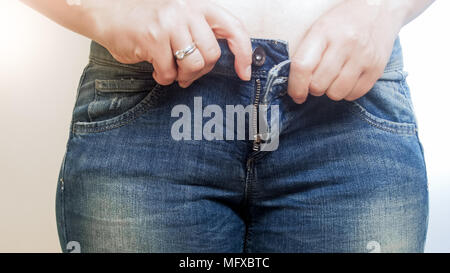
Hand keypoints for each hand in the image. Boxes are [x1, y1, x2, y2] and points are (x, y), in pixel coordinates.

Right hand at [92, 0, 251, 86]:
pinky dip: (164, 77)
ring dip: (183, 76)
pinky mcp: (153, 38)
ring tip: (171, 72)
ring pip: (193, 65)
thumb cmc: (145, 19)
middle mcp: (187, 11)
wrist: (107, 12)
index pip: (233, 28)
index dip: (244, 52)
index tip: (244, 71)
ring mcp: (170, 23)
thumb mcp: (178, 19)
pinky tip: (156, 70)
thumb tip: (216, 61)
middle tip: (187, 74)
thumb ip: (199, 33)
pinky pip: (169, 71)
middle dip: (200, 72)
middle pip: (211, 54)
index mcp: (198, 6)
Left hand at [288, 0, 405, 102]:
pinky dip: (347, 92)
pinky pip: (354, 94)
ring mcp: (363, 57)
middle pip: (318, 84)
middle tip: (317, 80)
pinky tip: (346, 80)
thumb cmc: (342, 21)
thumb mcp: (319, 28)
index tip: (295, 94)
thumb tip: (295, 85)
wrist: (378, 7)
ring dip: (330, 91)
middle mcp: (345, 43)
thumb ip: (305, 53)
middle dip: (313, 88)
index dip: (295, 86)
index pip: (302, 66)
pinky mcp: (377, 68)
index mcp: (324, 32)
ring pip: (336, 93)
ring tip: (333, 79)